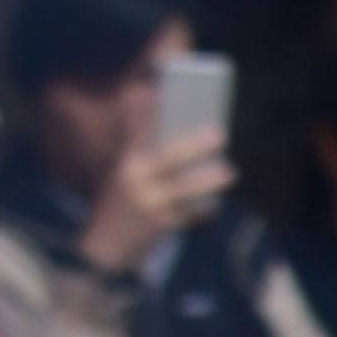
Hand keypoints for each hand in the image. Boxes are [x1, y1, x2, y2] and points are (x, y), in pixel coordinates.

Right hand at [79, 123, 231, 269]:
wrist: (106, 244)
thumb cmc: (122, 200)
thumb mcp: (124, 172)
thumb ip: (141, 147)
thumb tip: (161, 117)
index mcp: (126, 161)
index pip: (139, 130)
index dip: (150, 111)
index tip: (163, 92)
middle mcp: (136, 179)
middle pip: (168, 158)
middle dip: (192, 145)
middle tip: (219, 132)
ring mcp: (150, 203)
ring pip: (184, 189)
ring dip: (209, 180)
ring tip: (230, 170)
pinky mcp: (163, 225)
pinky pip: (192, 213)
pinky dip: (205, 208)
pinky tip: (215, 204)